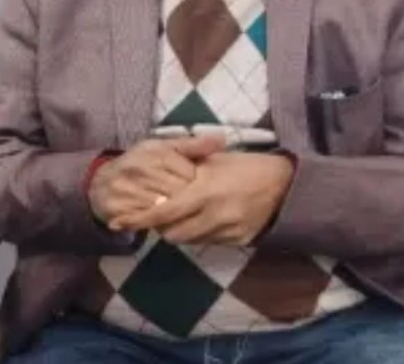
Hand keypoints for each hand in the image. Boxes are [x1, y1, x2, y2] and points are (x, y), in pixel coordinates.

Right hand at [87, 135, 223, 228]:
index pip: (189, 174)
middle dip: (188, 201)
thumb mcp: (165, 148)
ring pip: (163, 210)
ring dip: (175, 215)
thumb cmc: (141, 163)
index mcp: (156, 152)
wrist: (102, 182)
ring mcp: (128, 191)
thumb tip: (222, 140)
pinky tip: (164, 222)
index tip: (198, 187)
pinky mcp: (119, 209)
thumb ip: (194, 145)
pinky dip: (158, 224)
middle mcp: (141, 169)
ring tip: (181, 214)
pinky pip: (146, 222)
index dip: (197, 184)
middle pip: (178, 193)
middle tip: (193, 205)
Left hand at [114, 152, 294, 245]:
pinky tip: (208, 217)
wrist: (285, 184)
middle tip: (160, 213)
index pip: (163, 211)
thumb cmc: (247, 165)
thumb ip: (186, 173)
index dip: (138, 219)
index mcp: (205, 190)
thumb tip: (159, 187)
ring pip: (189, 240)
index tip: (117, 223)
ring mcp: (227, 231)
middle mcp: (214, 215)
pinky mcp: (237, 242)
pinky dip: (201, 232)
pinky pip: (208, 242)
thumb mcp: (215, 161)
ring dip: (180, 230)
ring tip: (186, 213)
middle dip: (160, 226)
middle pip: (171, 233)